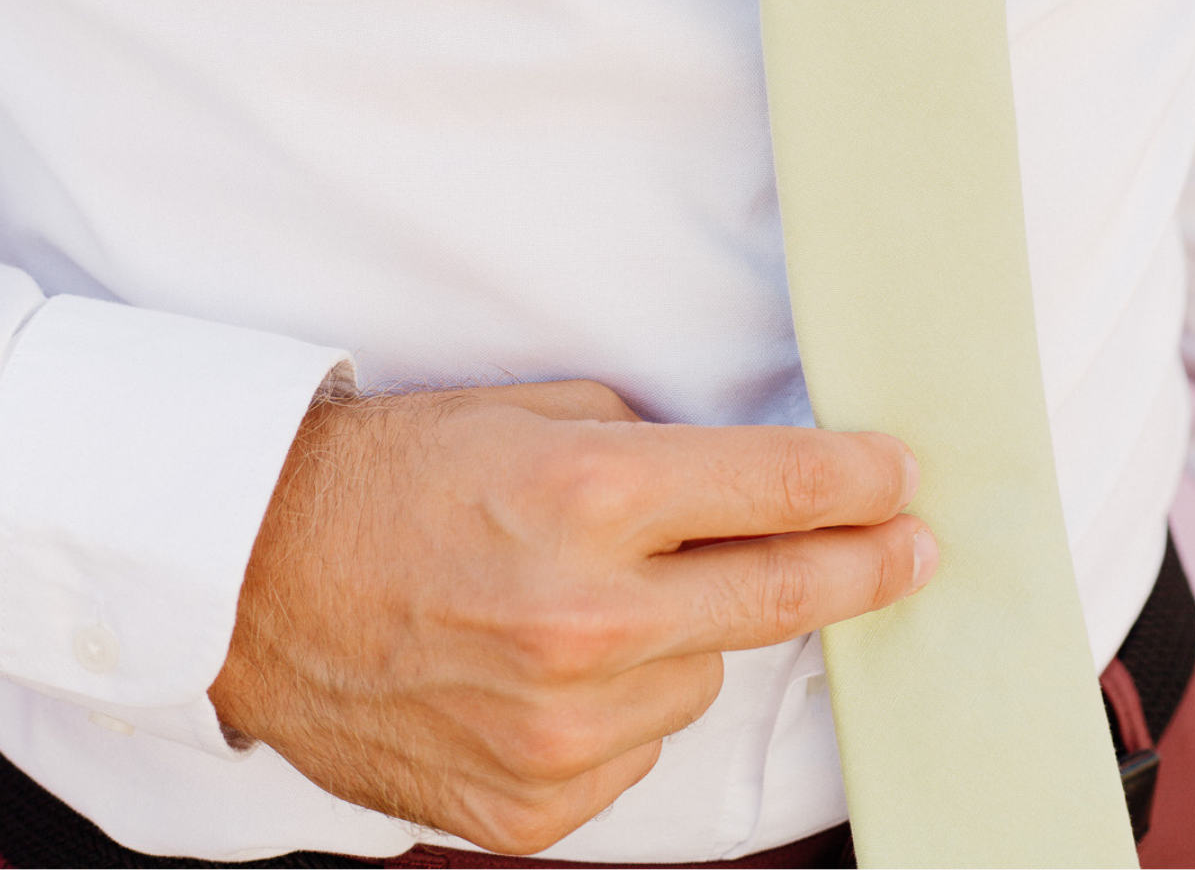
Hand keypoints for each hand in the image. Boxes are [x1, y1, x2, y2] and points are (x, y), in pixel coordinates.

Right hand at [211, 380, 933, 854]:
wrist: (257, 583)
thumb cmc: (396, 477)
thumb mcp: (532, 412)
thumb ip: (651, 450)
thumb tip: (751, 484)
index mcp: (591, 497)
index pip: (781, 492)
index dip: (864, 483)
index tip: (909, 480)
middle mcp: (589, 620)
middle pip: (786, 596)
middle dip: (865, 565)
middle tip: (913, 546)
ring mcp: (563, 729)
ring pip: (702, 678)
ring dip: (687, 638)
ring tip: (594, 601)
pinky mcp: (533, 807)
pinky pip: (636, 752)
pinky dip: (621, 708)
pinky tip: (550, 670)